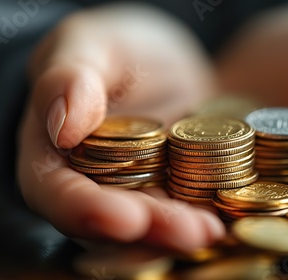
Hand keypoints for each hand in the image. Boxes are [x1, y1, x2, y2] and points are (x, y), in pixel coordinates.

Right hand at [17, 3, 223, 251]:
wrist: (166, 63)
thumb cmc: (117, 49)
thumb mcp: (88, 44)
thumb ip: (67, 76)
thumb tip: (62, 127)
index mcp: (53, 155)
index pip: (58, 194)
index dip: (87, 211)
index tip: (126, 217)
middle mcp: (94, 185)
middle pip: (115, 222)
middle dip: (153, 231)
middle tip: (190, 232)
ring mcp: (139, 193)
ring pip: (156, 224)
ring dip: (185, 232)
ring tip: (215, 228)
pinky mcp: (176, 192)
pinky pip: (190, 209)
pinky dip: (210, 215)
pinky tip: (233, 216)